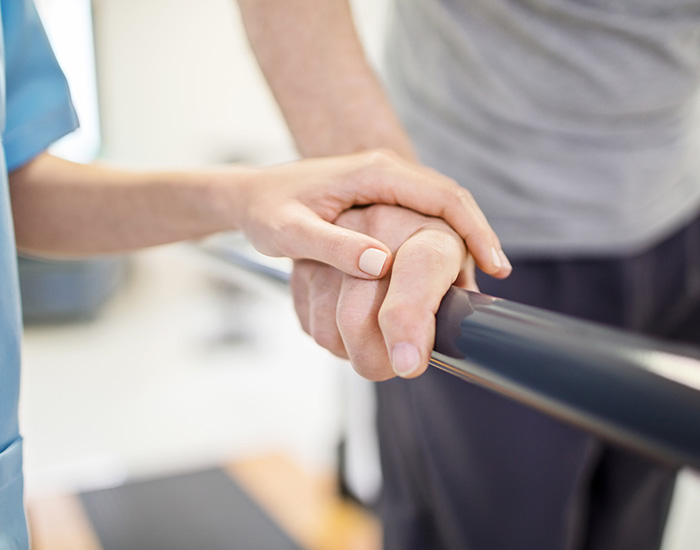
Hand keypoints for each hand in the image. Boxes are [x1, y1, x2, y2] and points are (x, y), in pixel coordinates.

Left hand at [236, 150, 510, 279]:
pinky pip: (422, 217)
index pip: (442, 195)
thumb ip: (332, 246)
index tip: (493, 263)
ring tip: (472, 280)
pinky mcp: (381, 200)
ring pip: (439, 210)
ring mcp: (385, 185)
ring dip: (461, 240)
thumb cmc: (266, 208)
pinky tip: (442, 270)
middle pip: (450, 201)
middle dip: (476, 236)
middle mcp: (387, 173)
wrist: (250, 195)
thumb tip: (382, 265)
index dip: (473, 229)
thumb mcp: (289, 230)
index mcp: (375, 172)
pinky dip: (439, 241)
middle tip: (493, 277)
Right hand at [291, 204, 477, 380]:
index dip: (409, 322)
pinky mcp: (304, 263)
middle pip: (358, 317)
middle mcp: (378, 226)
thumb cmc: (433, 256)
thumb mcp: (461, 273)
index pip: (418, 271)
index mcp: (429, 231)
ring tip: (378, 333)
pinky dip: (335, 339)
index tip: (408, 363)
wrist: (391, 220)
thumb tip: (462, 345)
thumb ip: (461, 305)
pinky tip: (354, 320)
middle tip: (399, 363)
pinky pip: (313, 327)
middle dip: (377, 359)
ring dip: (355, 351)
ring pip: (331, 330)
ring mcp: (334, 243)